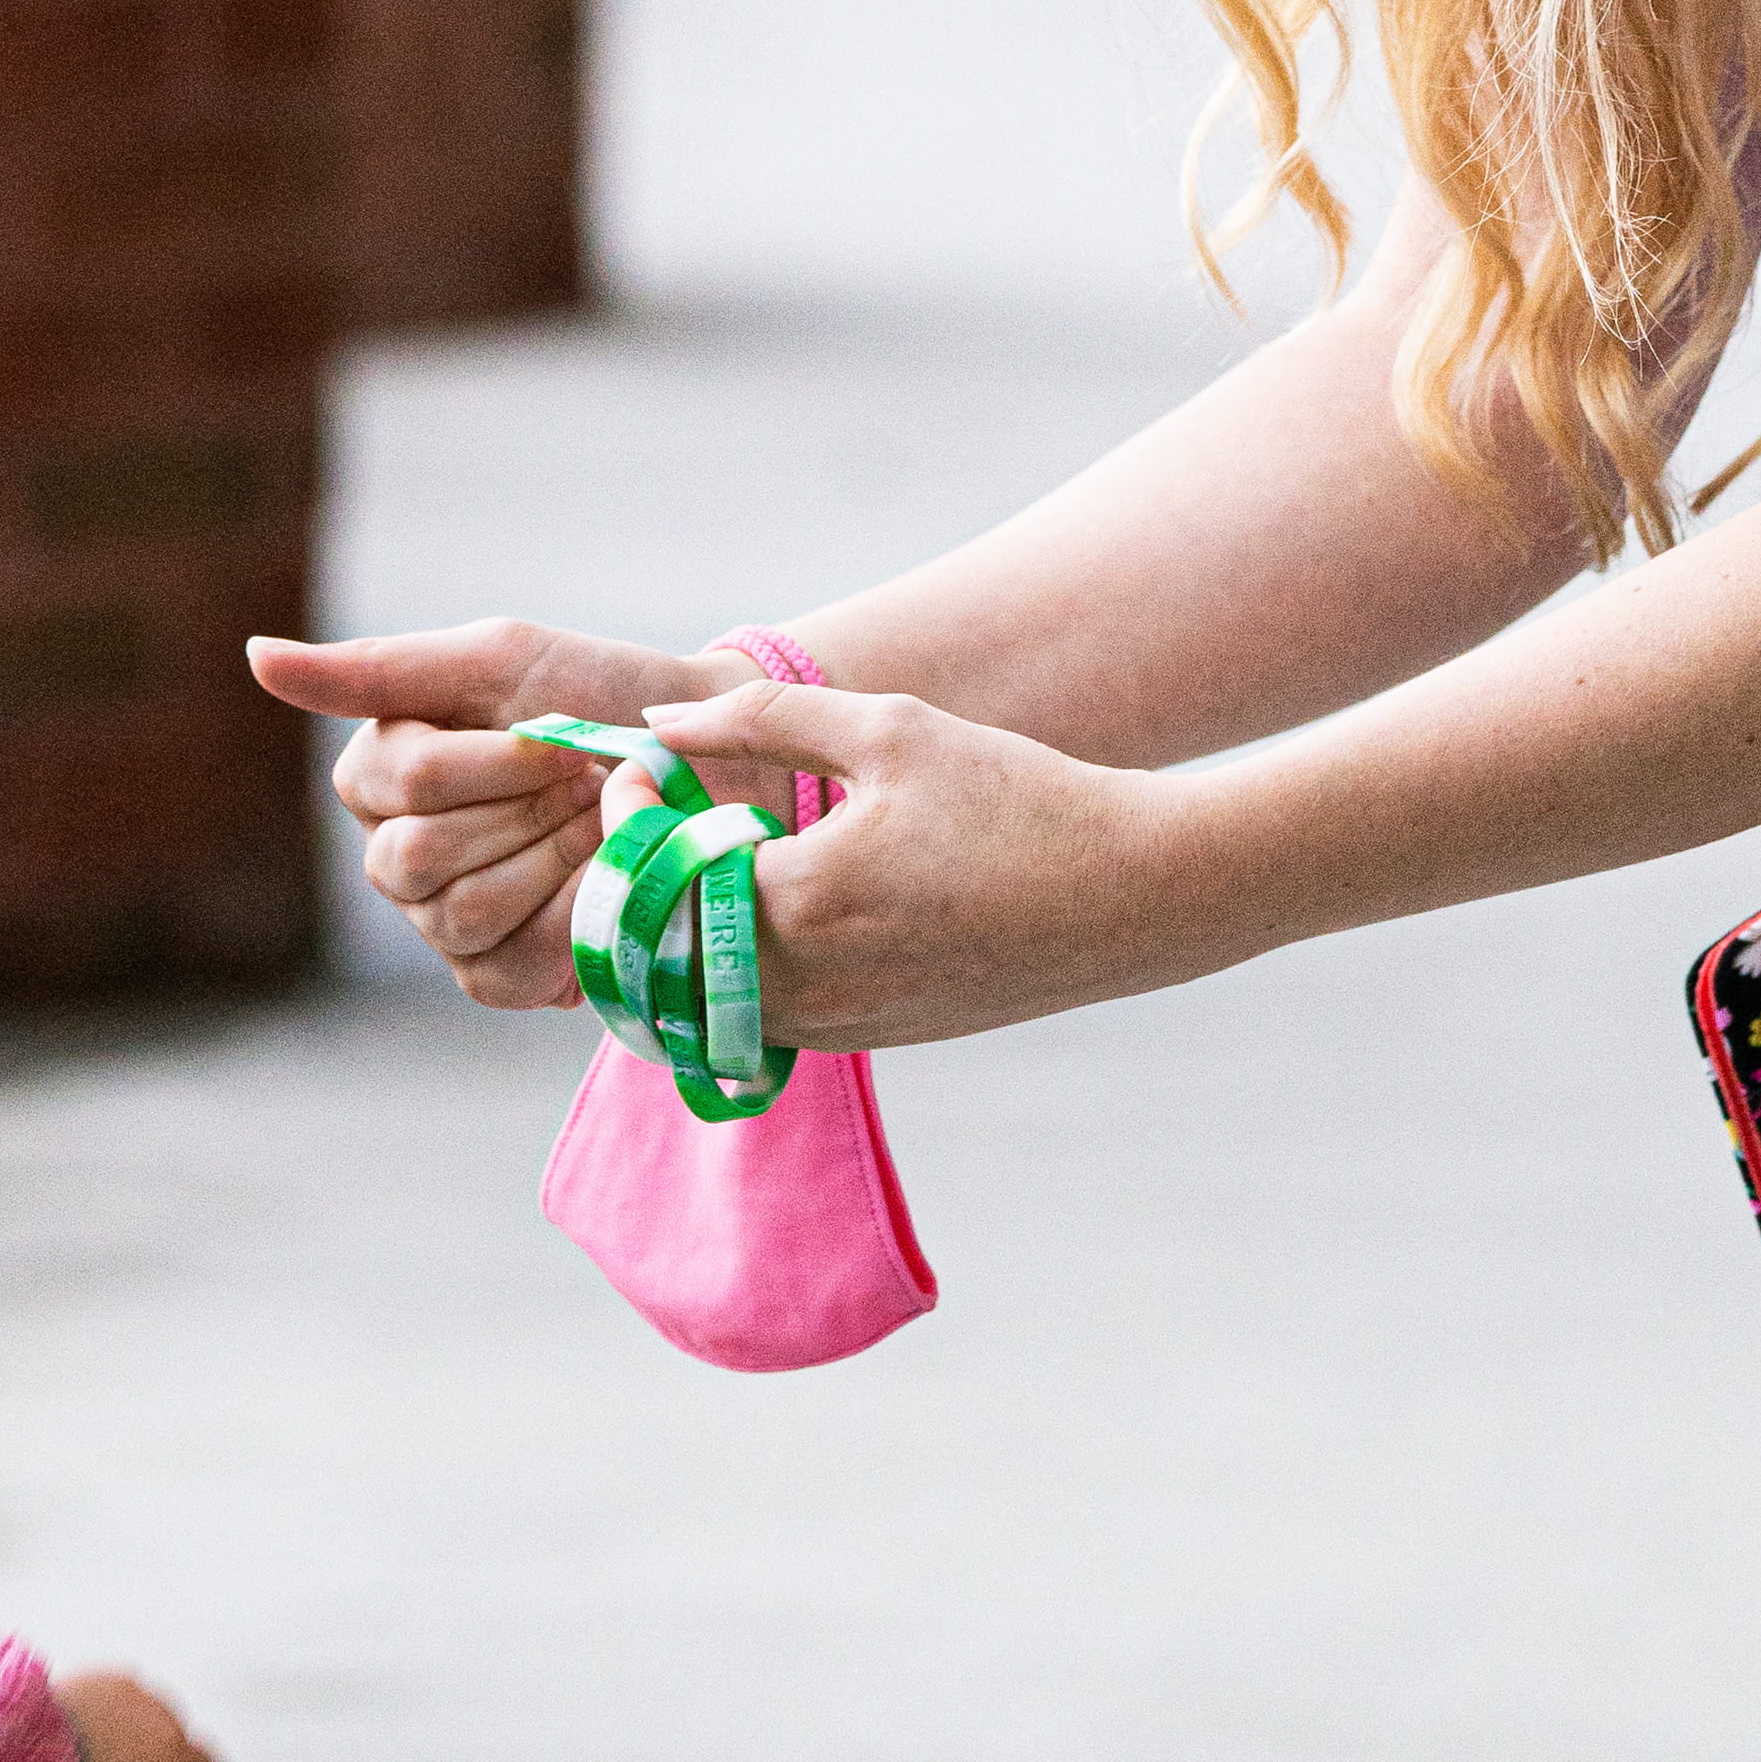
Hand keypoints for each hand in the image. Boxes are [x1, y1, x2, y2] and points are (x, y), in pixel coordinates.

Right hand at [249, 612, 738, 1008]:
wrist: (709, 764)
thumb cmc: (599, 697)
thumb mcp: (497, 662)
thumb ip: (375, 669)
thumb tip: (253, 655)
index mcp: (379, 774)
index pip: (403, 780)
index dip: (496, 761)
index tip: (555, 734)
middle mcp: (393, 855)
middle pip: (417, 856)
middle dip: (524, 812)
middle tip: (584, 783)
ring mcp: (438, 925)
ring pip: (456, 914)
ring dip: (550, 861)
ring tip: (596, 825)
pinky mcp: (492, 978)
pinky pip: (502, 965)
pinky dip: (568, 918)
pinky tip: (597, 880)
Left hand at [652, 660, 1214, 1052]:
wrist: (1133, 897)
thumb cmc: (1016, 799)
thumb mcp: (889, 731)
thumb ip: (759, 721)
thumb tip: (659, 721)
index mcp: (797, 904)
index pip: (652, 874)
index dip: (627, 816)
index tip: (641, 767)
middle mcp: (804, 986)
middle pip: (657, 950)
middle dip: (643, 878)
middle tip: (665, 811)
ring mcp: (836, 1025)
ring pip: (702, 993)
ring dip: (685, 926)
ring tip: (717, 849)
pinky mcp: (867, 1040)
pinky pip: (760, 1013)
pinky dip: (738, 963)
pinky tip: (779, 897)